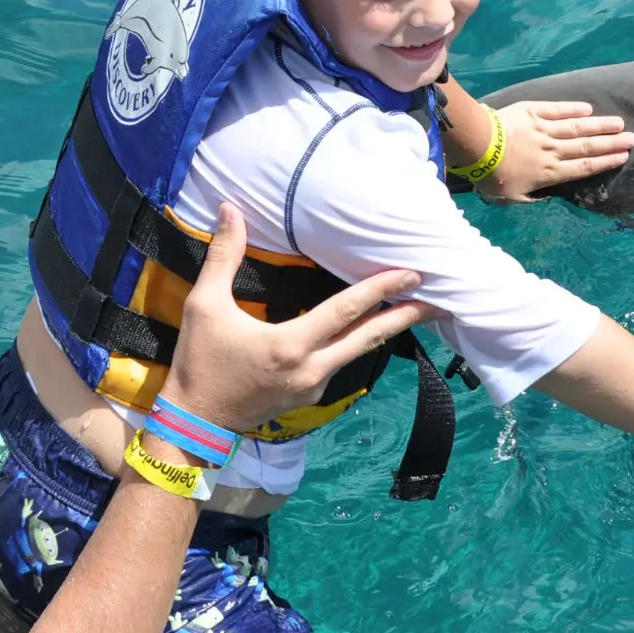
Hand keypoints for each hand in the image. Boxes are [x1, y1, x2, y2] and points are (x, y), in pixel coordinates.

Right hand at [157, 203, 445, 433]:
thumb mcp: (204, 306)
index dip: (381, 289)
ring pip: (359, 352)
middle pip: (369, 337)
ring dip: (387, 329)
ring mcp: (314, 386)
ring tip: (415, 309)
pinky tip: (371, 328)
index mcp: (290, 345)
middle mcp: (312, 368)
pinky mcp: (310, 397)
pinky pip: (342, 363)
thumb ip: (223, 256)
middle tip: (440, 298)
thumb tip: (229, 209)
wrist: (194, 423)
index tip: (412, 273)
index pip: (347, 310)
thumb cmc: (198, 363)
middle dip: (407, 315)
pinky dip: (360, 343)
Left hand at [481, 101, 633, 202]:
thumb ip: (532, 198)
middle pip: (588, 147)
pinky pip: (557, 110)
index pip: (584, 167)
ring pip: (578, 128)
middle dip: (611, 143)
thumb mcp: (511, 198)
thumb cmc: (492, 177)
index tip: (623, 157)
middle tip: (631, 138)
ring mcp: (545, 130)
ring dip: (599, 125)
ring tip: (618, 123)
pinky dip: (573, 109)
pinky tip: (587, 108)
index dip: (605, 162)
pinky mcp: (533, 113)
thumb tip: (546, 196)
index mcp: (550, 173)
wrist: (478, 148)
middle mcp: (554, 151)